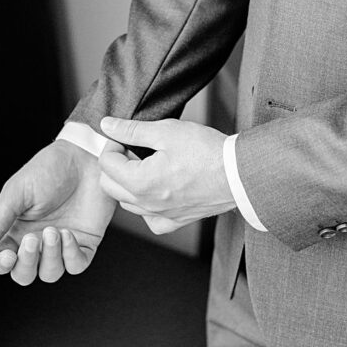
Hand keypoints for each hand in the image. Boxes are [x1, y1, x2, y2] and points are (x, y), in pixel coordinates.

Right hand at [0, 139, 120, 284]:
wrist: (84, 158)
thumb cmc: (47, 170)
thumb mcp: (16, 194)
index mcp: (14, 229)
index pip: (0, 260)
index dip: (1, 265)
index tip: (8, 256)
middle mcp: (35, 241)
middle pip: (24, 274)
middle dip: (27, 263)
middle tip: (32, 239)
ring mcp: (60, 245)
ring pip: (49, 273)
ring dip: (50, 257)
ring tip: (54, 231)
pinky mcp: (83, 244)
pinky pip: (75, 266)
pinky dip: (70, 255)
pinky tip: (69, 234)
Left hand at [98, 116, 235, 233]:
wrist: (240, 173)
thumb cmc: (208, 152)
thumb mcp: (165, 131)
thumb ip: (131, 130)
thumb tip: (107, 126)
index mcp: (140, 182)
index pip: (106, 164)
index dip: (112, 144)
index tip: (124, 137)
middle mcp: (148, 204)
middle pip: (109, 186)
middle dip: (115, 165)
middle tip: (131, 150)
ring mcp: (162, 215)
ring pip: (127, 203)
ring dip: (127, 184)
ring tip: (145, 166)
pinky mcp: (177, 221)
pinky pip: (150, 219)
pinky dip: (146, 206)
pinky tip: (156, 190)